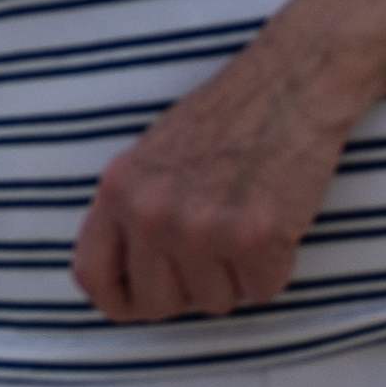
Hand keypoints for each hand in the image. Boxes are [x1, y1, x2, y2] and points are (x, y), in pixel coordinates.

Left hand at [70, 55, 358, 322]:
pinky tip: (277, 224)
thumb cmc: (227, 118)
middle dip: (189, 289)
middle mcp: (151, 213)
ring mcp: (202, 227)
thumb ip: (132, 211)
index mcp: (118, 190)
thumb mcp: (151, 156)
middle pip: (157, 303)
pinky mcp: (256, 236)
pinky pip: (262, 291)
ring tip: (248, 221)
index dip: (120, 299)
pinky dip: (275, 268)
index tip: (142, 300)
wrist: (292, 82)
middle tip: (215, 251)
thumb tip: (126, 277)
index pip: (92, 275)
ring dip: (236, 276)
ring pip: (214, 302)